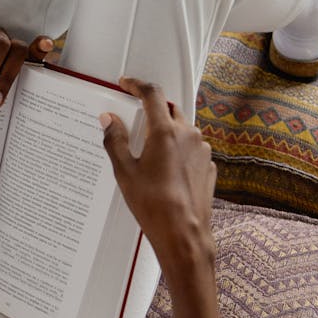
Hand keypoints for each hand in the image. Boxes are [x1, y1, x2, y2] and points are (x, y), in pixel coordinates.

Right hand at [99, 78, 215, 276]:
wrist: (184, 233)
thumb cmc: (155, 205)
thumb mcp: (125, 171)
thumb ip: (115, 140)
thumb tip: (109, 120)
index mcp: (165, 132)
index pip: (152, 94)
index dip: (137, 85)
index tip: (127, 84)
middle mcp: (188, 135)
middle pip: (169, 109)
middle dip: (152, 111)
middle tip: (135, 121)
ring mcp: (202, 150)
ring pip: (182, 129)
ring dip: (166, 132)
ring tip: (149, 154)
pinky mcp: (208, 165)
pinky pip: (192, 148)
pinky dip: (178, 150)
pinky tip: (166, 170)